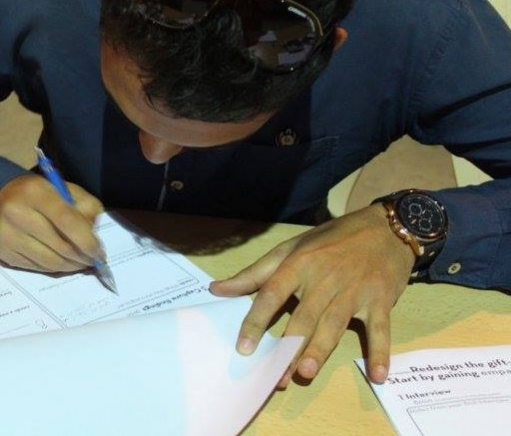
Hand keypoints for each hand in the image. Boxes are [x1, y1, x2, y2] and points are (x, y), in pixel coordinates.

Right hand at [0, 174, 104, 272]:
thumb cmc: (39, 194)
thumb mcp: (64, 189)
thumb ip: (85, 207)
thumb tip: (93, 236)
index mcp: (36, 192)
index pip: (67, 221)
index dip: (88, 241)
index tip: (100, 252)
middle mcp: (17, 214)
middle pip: (60, 246)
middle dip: (83, 257)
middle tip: (94, 260)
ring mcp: (8, 236)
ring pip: (50, 262)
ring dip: (71, 267)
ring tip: (81, 263)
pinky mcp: (4, 253)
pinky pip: (38, 268)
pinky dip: (56, 268)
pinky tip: (63, 263)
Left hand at [209, 204, 414, 385]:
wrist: (385, 228)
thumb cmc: (332, 240)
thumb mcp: (291, 248)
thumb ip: (255, 273)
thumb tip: (217, 290)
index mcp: (299, 264)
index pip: (271, 294)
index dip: (256, 321)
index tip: (243, 347)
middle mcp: (325, 279)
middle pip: (304, 316)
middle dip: (289, 347)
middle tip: (277, 375)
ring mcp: (354, 291)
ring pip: (334, 324)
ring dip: (320, 349)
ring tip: (305, 372)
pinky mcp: (381, 301)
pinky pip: (381, 329)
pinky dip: (381, 352)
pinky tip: (378, 375)